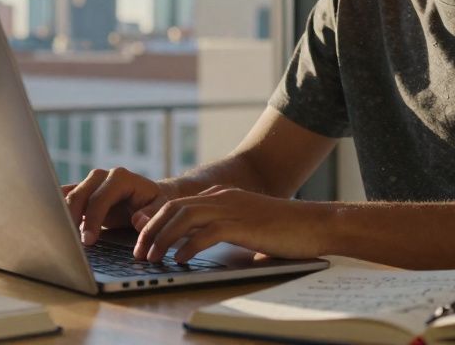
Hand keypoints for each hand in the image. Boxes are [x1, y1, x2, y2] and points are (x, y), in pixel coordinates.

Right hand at [62, 167, 171, 244]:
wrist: (149, 196)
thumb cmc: (155, 203)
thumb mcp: (162, 207)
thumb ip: (153, 213)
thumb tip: (138, 220)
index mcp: (121, 177)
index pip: (100, 198)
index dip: (93, 219)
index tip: (89, 240)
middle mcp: (102, 176)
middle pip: (79, 194)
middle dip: (72, 218)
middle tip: (71, 242)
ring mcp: (90, 182)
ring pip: (69, 196)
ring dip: (62, 216)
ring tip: (60, 237)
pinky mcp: (83, 192)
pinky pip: (65, 197)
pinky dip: (57, 209)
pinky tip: (51, 224)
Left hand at [133, 186, 328, 262]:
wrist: (315, 223)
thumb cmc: (284, 229)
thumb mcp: (247, 224)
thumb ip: (225, 229)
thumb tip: (202, 246)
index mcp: (221, 195)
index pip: (177, 204)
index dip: (155, 221)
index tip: (143, 240)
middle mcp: (221, 197)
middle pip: (173, 208)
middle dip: (151, 230)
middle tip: (139, 251)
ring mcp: (231, 208)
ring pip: (184, 218)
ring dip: (163, 239)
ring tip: (152, 257)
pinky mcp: (241, 224)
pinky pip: (206, 233)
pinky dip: (188, 246)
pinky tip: (180, 259)